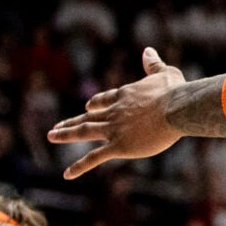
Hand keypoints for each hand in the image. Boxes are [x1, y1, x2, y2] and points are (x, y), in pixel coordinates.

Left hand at [48, 47, 186, 178]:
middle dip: (71, 121)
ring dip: (66, 134)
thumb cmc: (174, 92)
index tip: (87, 107)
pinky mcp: (118, 146)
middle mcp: (114, 112)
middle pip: (88, 117)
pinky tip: (67, 174)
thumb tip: (147, 50)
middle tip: (56, 126)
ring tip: (51, 136)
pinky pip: (94, 158)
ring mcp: (113, 129)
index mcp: (124, 96)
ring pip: (84, 131)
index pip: (104, 100)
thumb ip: (153, 65)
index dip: (95, 104)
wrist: (174, 109)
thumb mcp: (165, 74)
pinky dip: (79, 166)